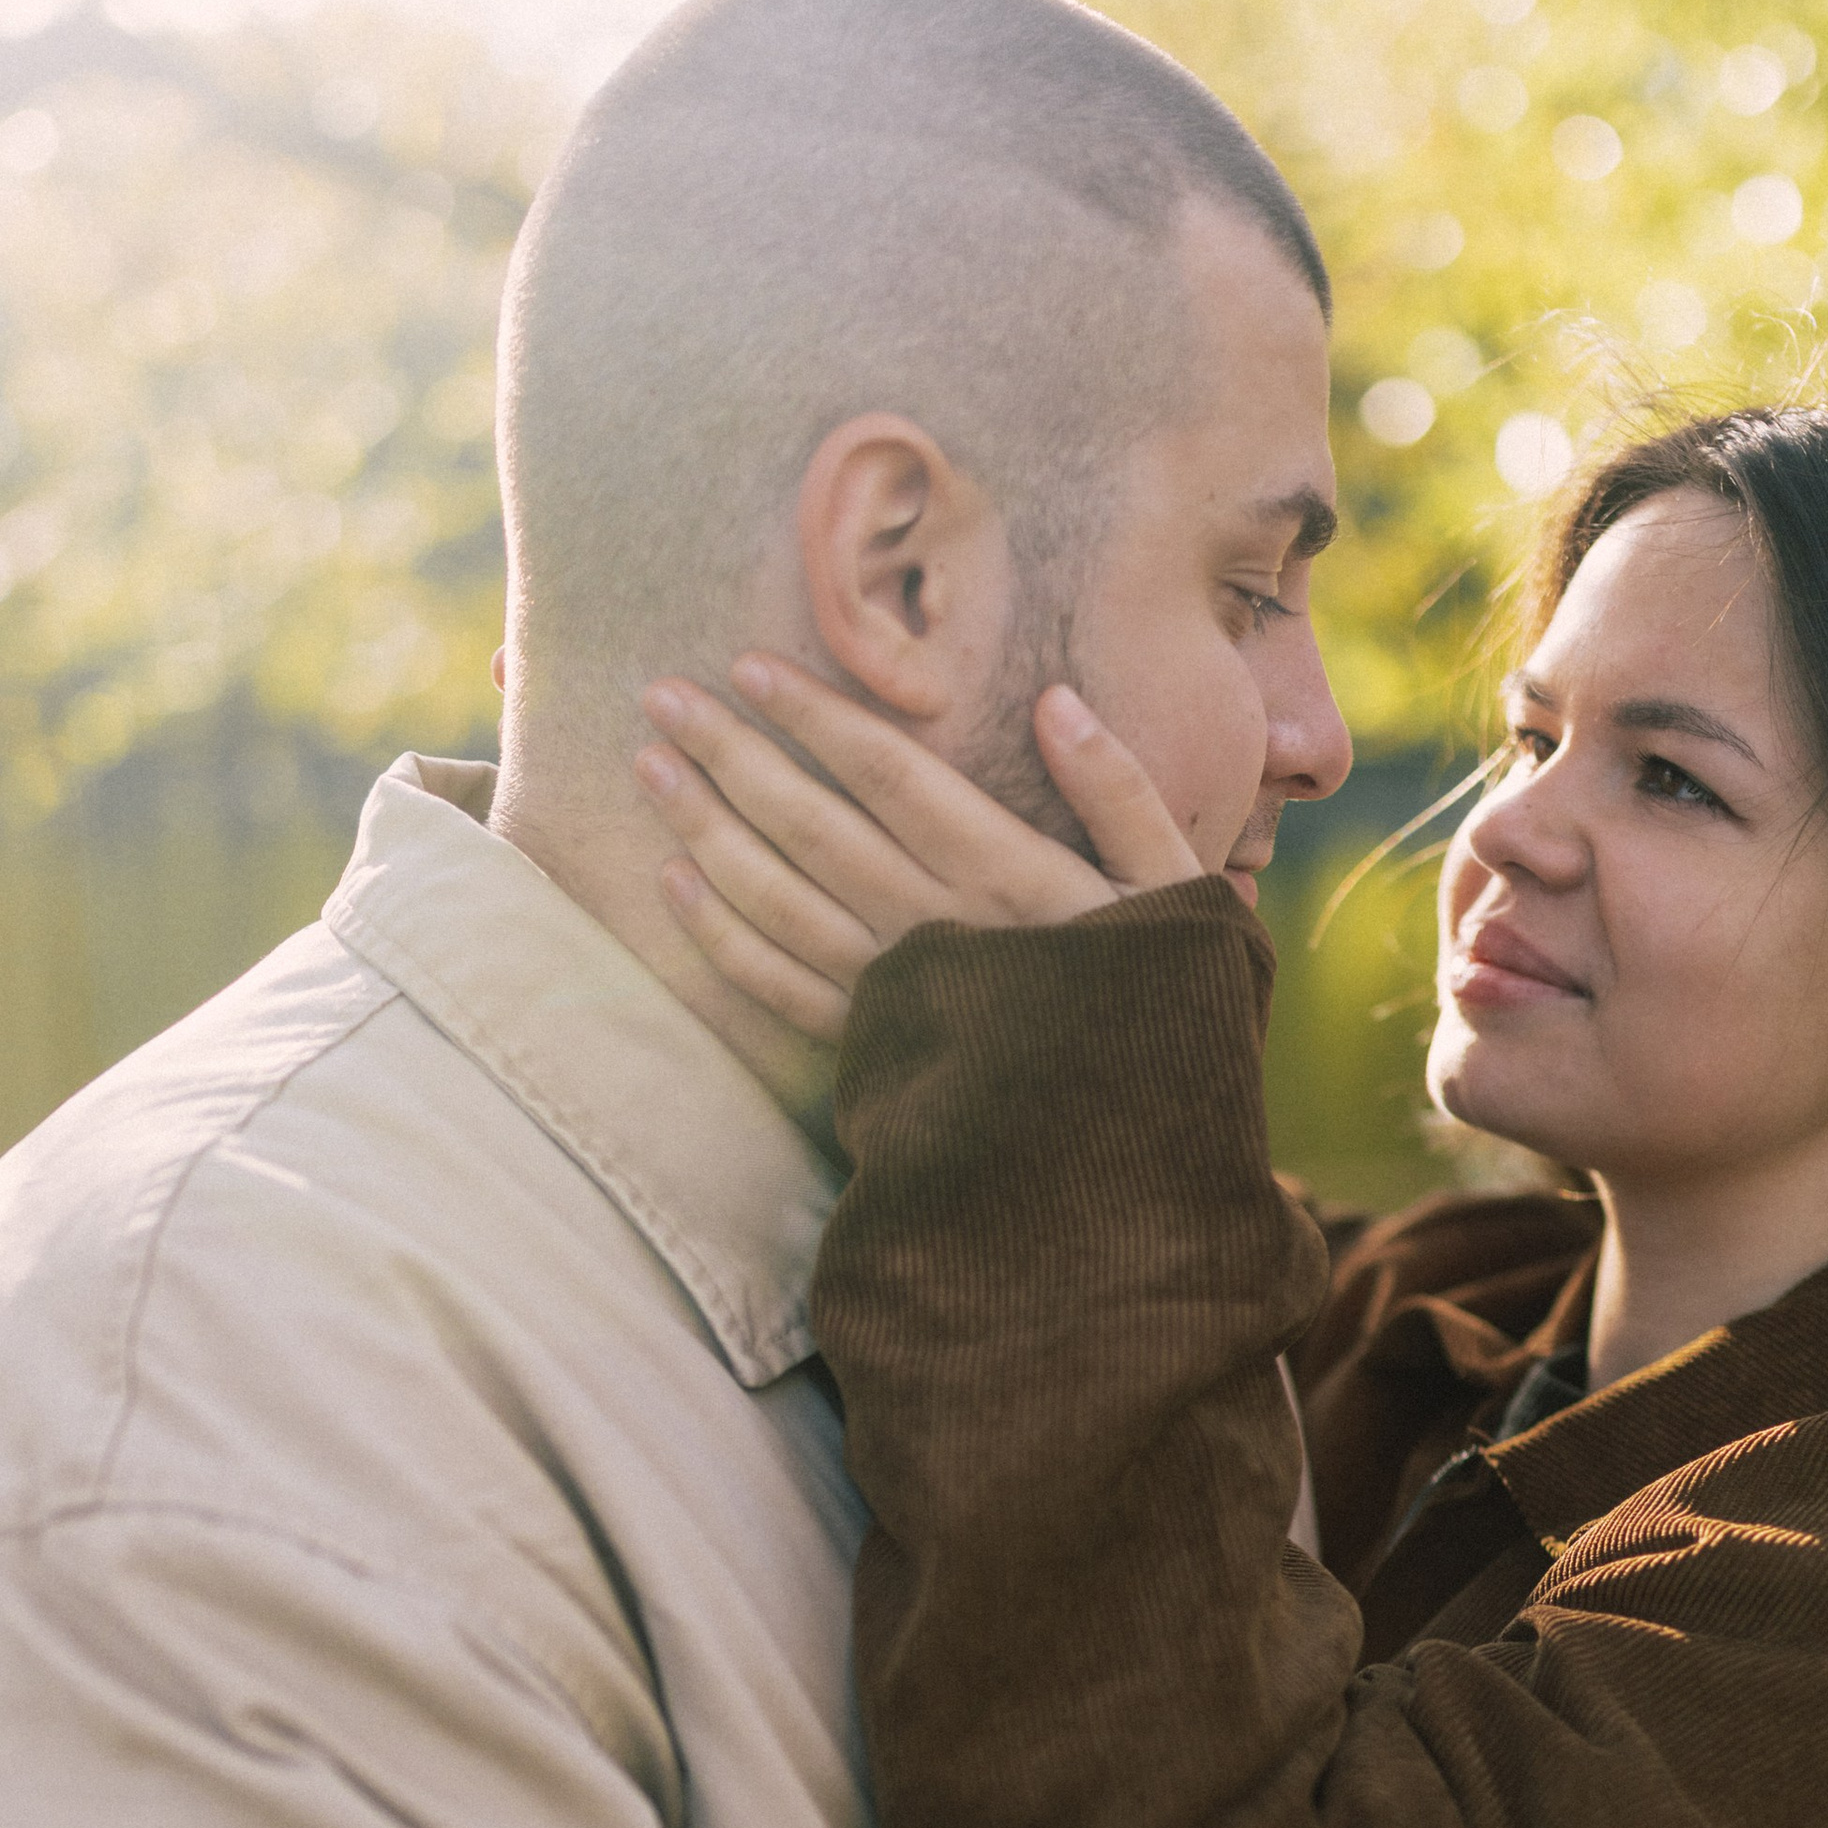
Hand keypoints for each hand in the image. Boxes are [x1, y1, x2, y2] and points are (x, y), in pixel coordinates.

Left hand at [633, 655, 1202, 1047]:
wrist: (1140, 1161)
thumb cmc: (1169, 1011)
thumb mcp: (1178, 893)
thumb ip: (1122, 795)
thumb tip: (1056, 704)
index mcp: (1010, 879)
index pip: (891, 775)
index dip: (816, 716)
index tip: (749, 666)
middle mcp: (938, 929)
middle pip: (813, 825)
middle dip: (732, 754)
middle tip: (661, 695)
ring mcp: (896, 996)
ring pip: (779, 899)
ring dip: (706, 829)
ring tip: (648, 768)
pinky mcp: (874, 1053)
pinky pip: (778, 990)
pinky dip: (720, 935)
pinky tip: (674, 882)